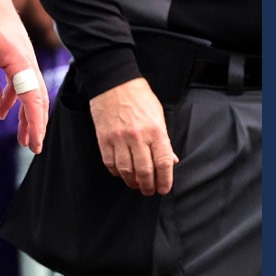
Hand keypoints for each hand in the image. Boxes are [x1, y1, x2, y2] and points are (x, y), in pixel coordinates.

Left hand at [0, 0, 48, 152]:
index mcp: (19, 62)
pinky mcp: (15, 56)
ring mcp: (23, 59)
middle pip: (37, 98)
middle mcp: (26, 62)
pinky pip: (19, 83)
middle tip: (34, 147)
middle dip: (37, 124)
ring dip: (27, 115)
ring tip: (23, 138)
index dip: (35, 123)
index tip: (36, 143)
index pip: (32, 99)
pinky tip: (1, 111)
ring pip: (30, 92)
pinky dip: (13, 99)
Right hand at [89, 77, 176, 195]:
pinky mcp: (104, 140)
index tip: (164, 189)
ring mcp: (119, 139)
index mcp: (155, 130)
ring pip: (126, 171)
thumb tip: (170, 161)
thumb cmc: (139, 98)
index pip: (163, 162)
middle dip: (148, 186)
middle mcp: (138, 136)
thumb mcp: (158, 115)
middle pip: (144, 171)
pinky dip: (117, 173)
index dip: (165, 180)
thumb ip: (164, 140)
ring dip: (132, 182)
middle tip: (149, 191)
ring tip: (136, 184)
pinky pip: (110, 164)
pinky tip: (122, 173)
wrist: (114, 83)